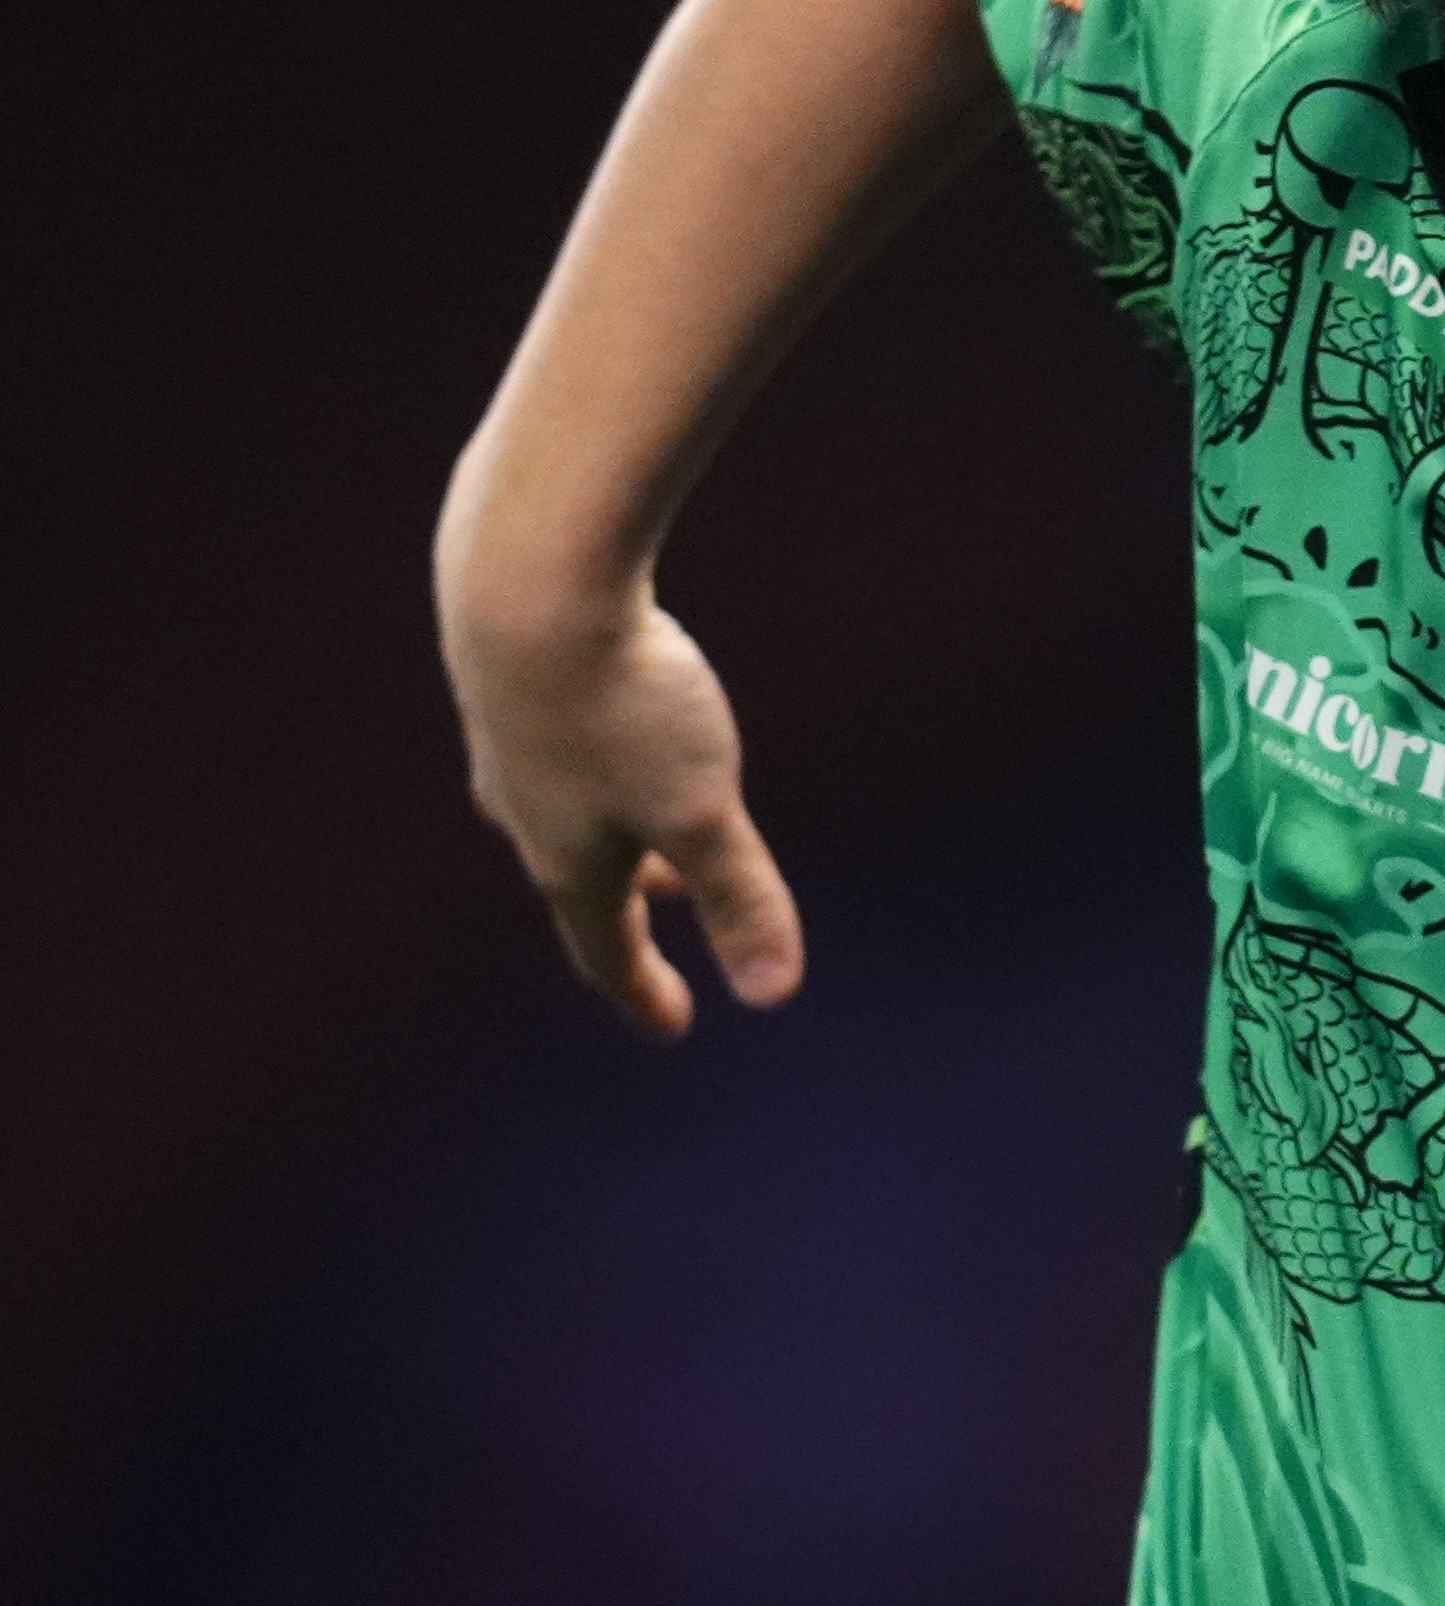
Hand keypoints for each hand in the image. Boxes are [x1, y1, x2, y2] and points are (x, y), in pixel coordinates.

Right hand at [444, 595, 802, 1038]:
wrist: (527, 579)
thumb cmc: (619, 703)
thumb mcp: (702, 810)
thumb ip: (739, 897)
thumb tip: (775, 995)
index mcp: (570, 860)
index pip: (607, 951)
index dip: (646, 993)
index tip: (675, 1026)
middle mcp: (528, 811)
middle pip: (584, 882)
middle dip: (631, 910)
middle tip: (671, 917)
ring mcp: (510, 744)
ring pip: (567, 812)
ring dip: (617, 835)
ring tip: (651, 834)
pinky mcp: (509, 679)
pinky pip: (557, 745)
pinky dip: (595, 769)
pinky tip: (609, 729)